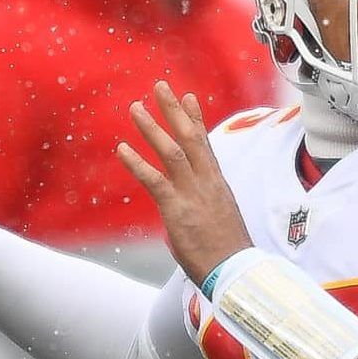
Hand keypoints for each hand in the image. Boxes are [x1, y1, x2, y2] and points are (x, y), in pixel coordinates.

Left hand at [116, 81, 251, 284]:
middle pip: (190, 137)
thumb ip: (198, 209)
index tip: (188, 97)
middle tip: (160, 87)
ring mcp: (193, 194)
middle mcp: (207, 182)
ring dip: (152, 127)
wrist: (235, 271)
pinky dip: (137, 163)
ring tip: (136, 108)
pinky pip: (154, 180)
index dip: (195, 119)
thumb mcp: (216, 222)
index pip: (205, 144)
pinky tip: (122, 149)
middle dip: (173, 110)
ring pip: (172, 152)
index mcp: (217, 184)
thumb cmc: (227, 253)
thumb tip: (184, 215)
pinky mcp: (178, 209)